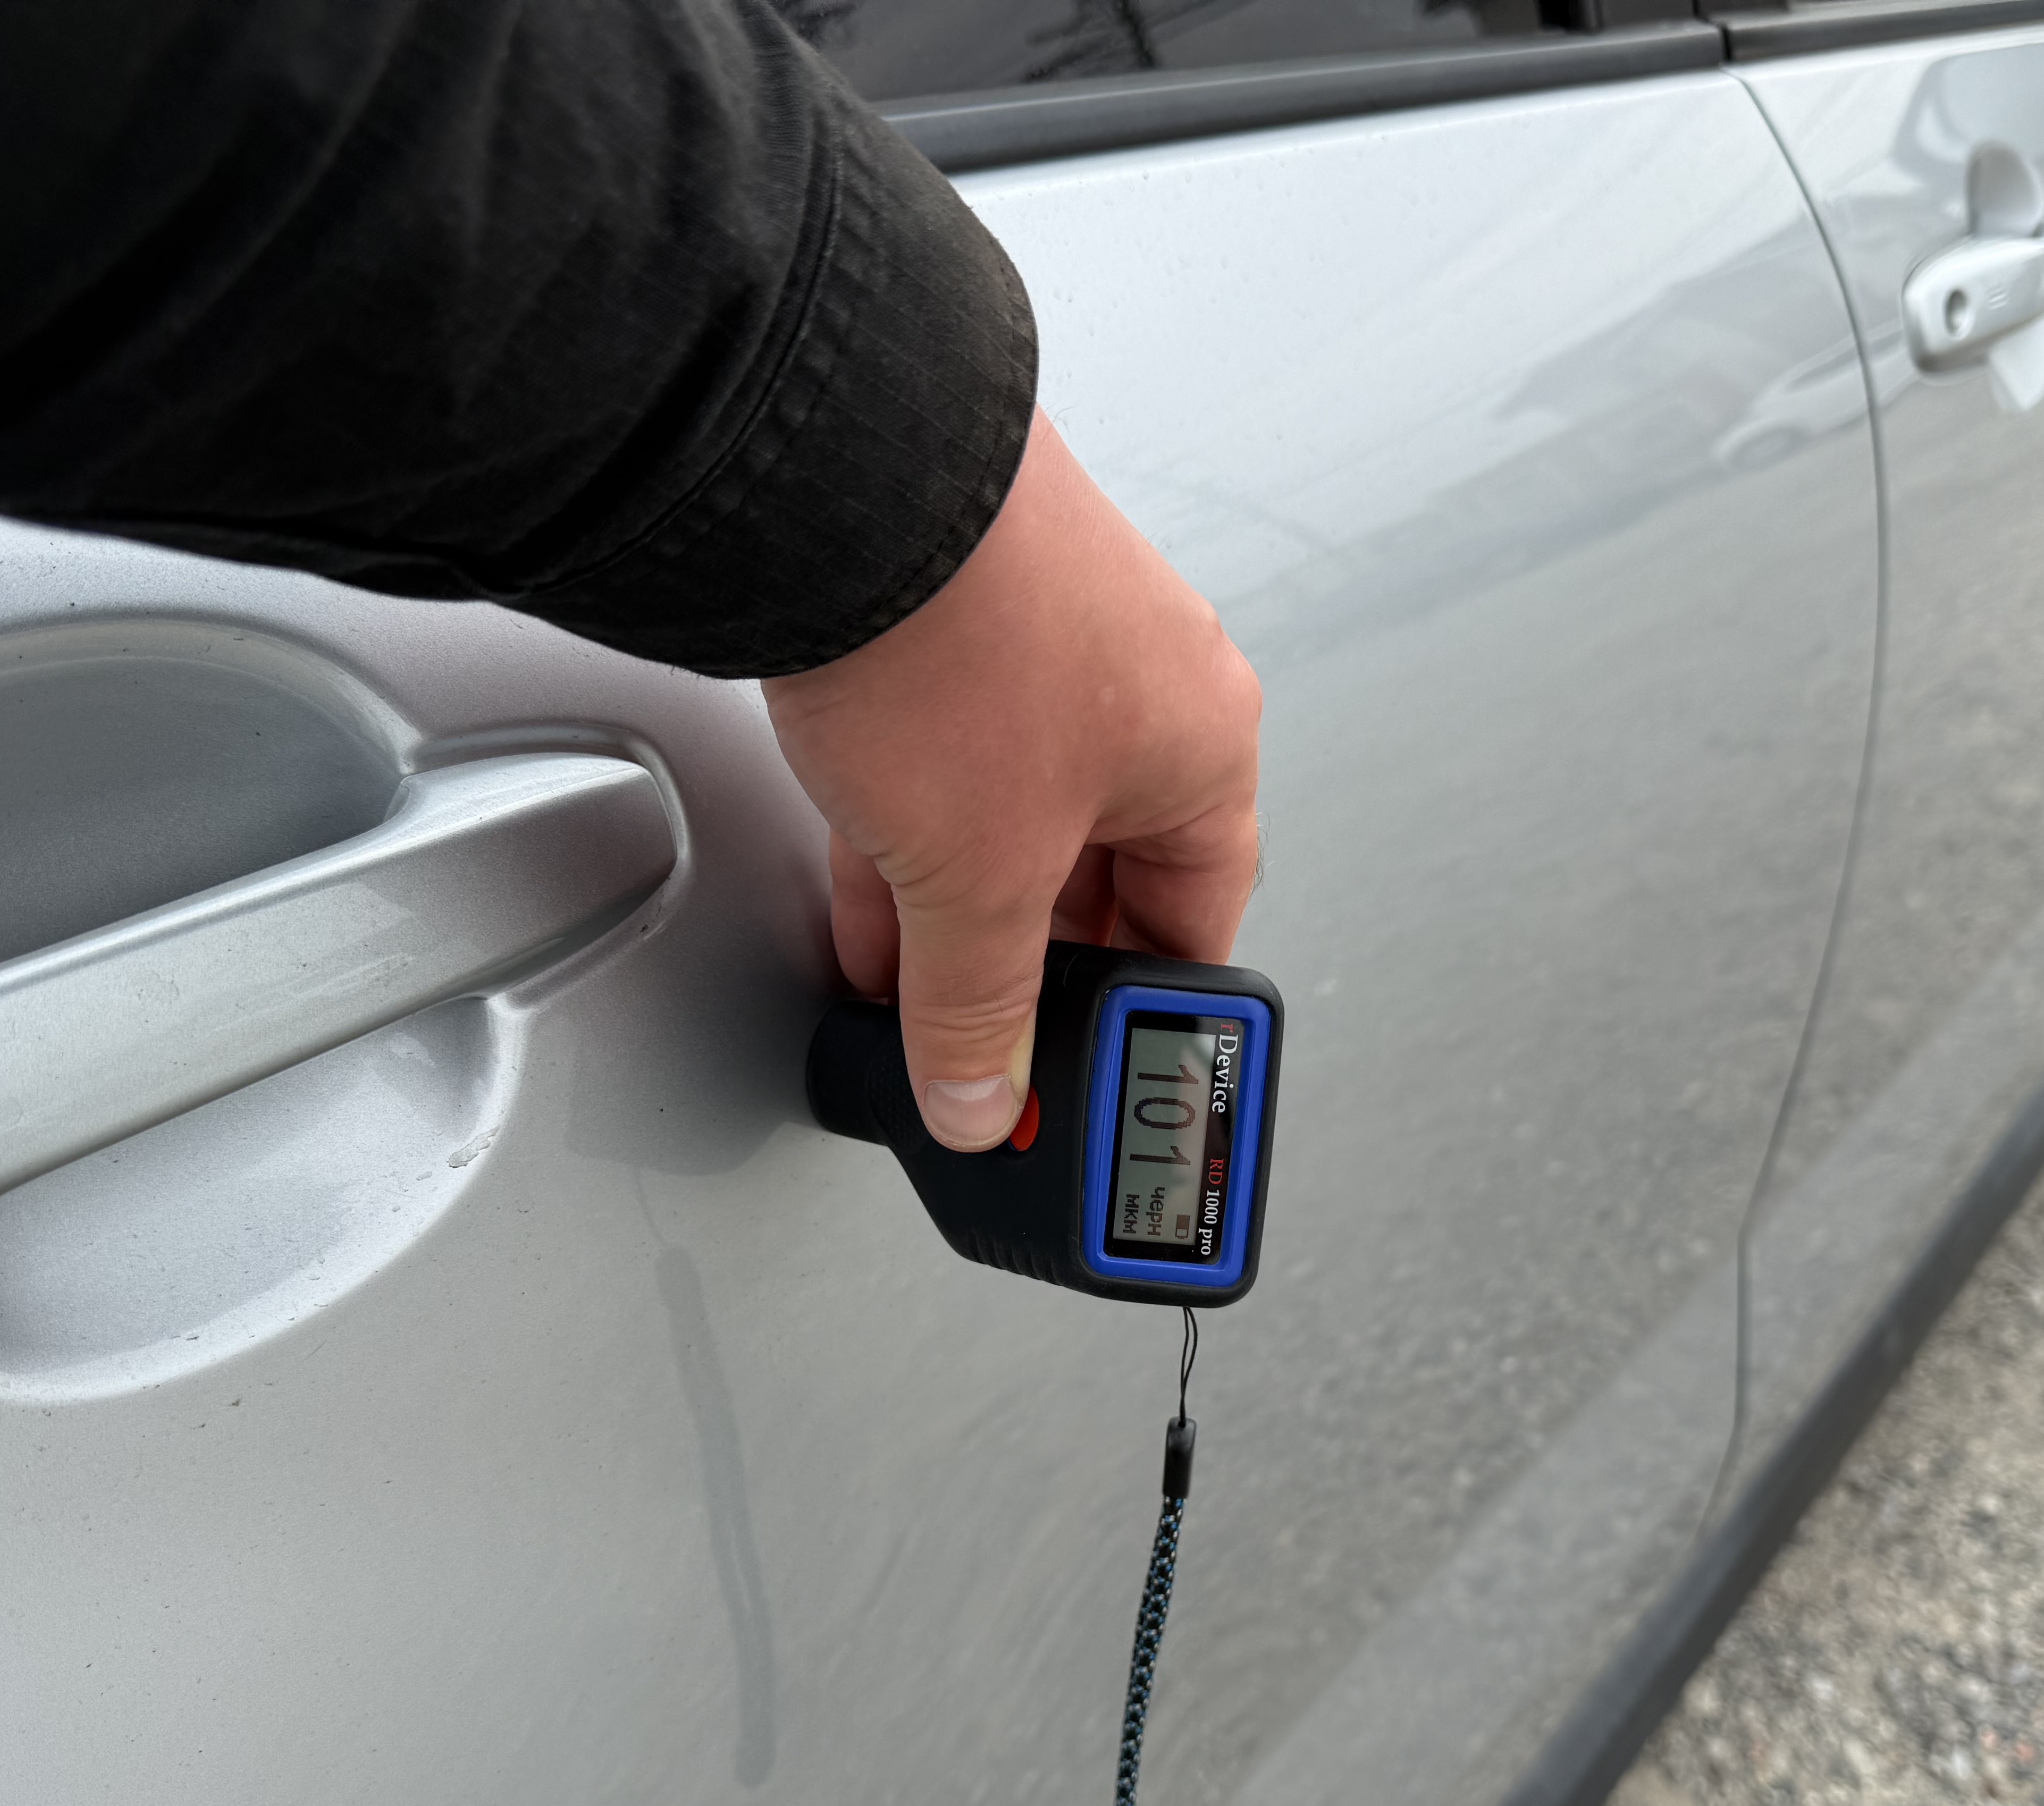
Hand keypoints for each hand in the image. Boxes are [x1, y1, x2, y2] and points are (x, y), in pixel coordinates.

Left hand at [763, 408, 1261, 1149]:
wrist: (840, 472)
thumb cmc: (959, 635)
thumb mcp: (975, 877)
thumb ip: (977, 1007)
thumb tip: (981, 1096)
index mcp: (1203, 744)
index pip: (1196, 920)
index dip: (1138, 1014)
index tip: (1089, 1072)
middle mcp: (1143, 683)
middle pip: (1098, 875)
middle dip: (1024, 964)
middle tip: (979, 1039)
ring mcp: (1044, 642)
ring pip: (1010, 818)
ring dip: (955, 909)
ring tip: (904, 985)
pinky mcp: (950, 614)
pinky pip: (942, 761)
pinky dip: (906, 835)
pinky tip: (861, 894)